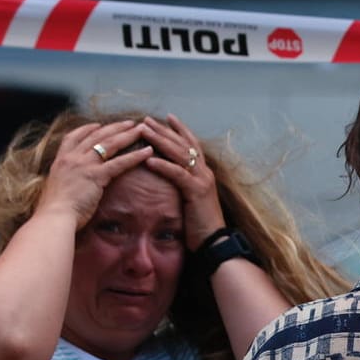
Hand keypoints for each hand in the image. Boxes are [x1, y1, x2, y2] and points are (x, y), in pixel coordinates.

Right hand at [35, 120, 155, 228]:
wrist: (53, 218)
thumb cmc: (54, 210)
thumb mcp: (56, 188)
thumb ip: (65, 180)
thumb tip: (71, 183)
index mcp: (60, 160)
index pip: (73, 137)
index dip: (87, 129)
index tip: (99, 125)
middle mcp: (71, 158)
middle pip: (96, 136)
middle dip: (115, 127)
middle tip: (130, 122)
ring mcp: (83, 165)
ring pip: (109, 144)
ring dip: (128, 135)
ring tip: (143, 130)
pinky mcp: (96, 176)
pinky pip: (119, 162)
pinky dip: (135, 156)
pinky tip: (148, 151)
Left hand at [135, 114, 228, 250]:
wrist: (215, 241)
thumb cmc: (200, 224)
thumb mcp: (191, 200)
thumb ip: (183, 186)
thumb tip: (171, 179)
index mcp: (203, 173)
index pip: (191, 144)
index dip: (180, 130)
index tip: (167, 117)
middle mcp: (204, 172)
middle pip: (183, 144)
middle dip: (164, 130)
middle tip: (147, 119)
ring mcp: (202, 180)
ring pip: (179, 154)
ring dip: (160, 141)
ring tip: (144, 130)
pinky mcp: (197, 191)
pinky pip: (177, 174)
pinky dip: (163, 165)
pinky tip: (149, 159)